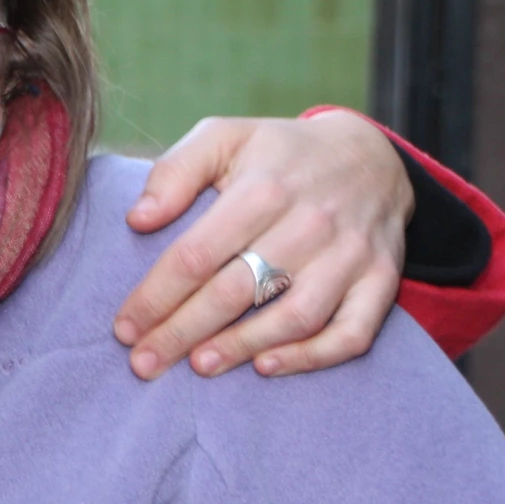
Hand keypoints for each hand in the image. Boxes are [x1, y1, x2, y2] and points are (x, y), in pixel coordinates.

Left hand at [112, 110, 411, 379]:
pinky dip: (311, 356)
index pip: (197, 255)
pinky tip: (266, 366)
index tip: (124, 328)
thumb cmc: (279, 153)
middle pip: (236, 292)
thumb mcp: (224, 137)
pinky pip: (352, 332)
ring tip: (197, 366)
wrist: (370, 155)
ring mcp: (350, 256)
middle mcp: (310, 224)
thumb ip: (176, 171)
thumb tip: (137, 219)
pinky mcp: (381, 280)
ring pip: (293, 317)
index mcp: (263, 189)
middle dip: (182, 333)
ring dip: (241, 346)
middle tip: (144, 363)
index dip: (156, 297)